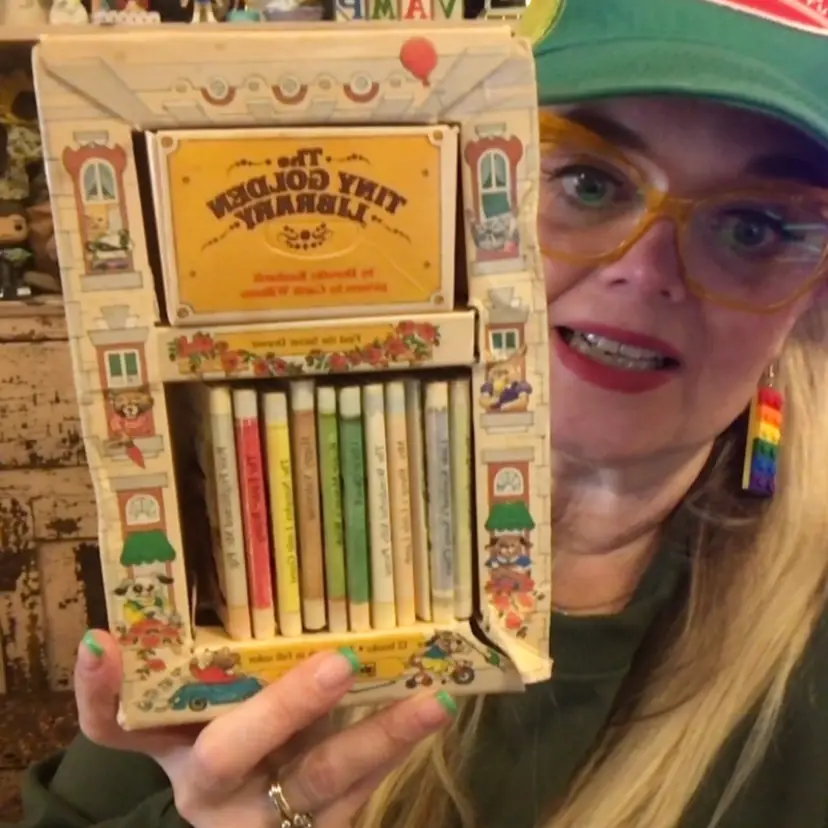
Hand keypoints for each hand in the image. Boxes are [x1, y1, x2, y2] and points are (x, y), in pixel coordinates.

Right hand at [75, 630, 455, 826]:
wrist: (262, 819)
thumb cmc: (243, 732)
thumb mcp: (223, 698)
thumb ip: (219, 651)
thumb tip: (224, 572)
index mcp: (173, 746)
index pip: (117, 727)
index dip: (102, 694)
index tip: (102, 642)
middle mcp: (211, 787)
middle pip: (229, 753)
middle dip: (282, 707)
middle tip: (338, 662)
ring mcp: (268, 817)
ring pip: (320, 779)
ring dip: (377, 738)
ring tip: (431, 700)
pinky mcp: (322, 826)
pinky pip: (361, 790)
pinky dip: (395, 748)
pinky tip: (434, 708)